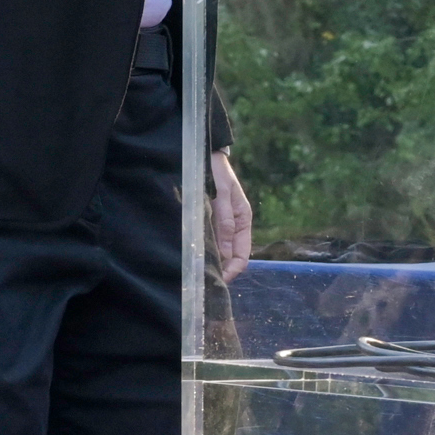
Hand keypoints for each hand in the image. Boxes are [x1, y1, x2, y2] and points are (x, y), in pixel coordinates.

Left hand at [209, 150, 254, 282]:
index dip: (232, 271)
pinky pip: (208, 241)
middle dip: (220, 270)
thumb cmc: (216, 172)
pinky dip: (202, 250)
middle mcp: (233, 225)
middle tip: (202, 279)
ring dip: (210, 261)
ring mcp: (220, 224)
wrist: (204, 154)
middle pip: (230, 258)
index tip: (217, 280)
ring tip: (196, 270)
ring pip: (219, 251)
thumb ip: (224, 222)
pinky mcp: (208, 220)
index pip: (242, 256)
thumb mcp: (222, 195)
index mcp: (243, 220)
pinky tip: (191, 255)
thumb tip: (226, 255)